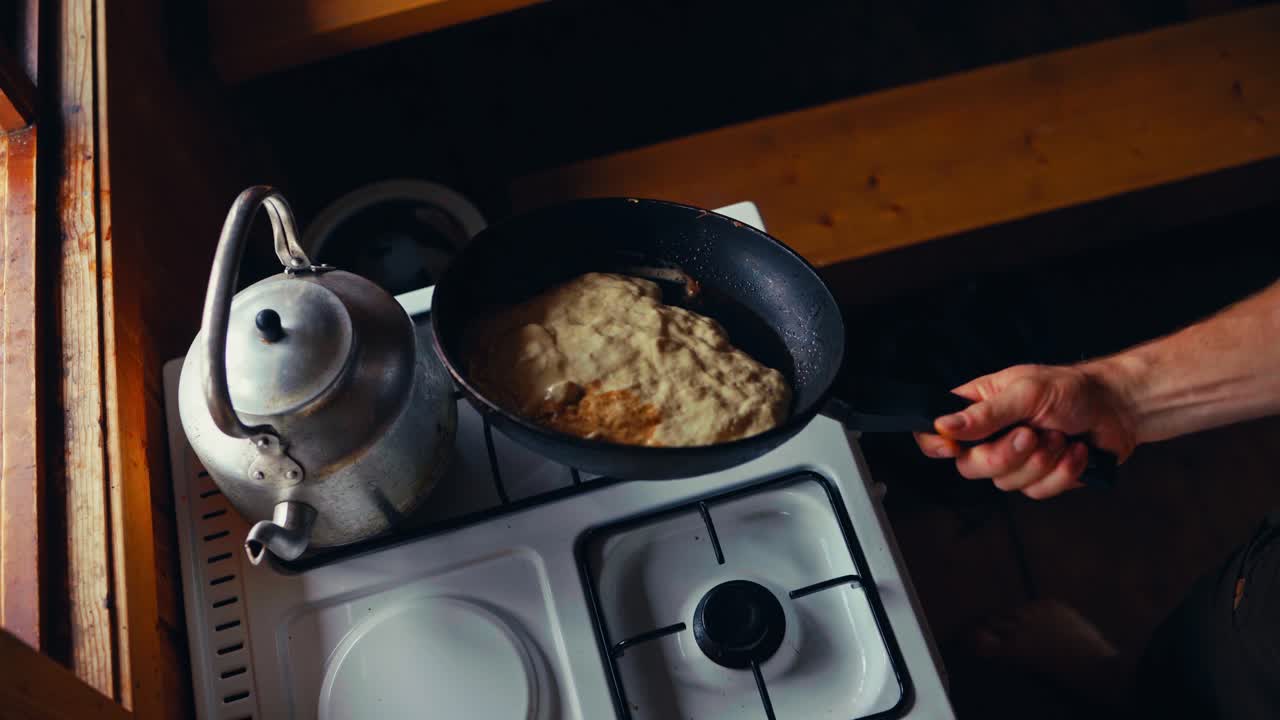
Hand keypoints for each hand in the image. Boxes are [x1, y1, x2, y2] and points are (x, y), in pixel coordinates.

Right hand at [914, 364, 1136, 498]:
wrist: (1118, 409)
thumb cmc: (1071, 389)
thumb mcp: (1025, 392)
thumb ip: (985, 413)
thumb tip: (944, 425)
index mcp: (976, 409)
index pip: (934, 433)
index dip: (936, 445)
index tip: (954, 447)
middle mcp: (989, 437)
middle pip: (969, 466)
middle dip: (1006, 454)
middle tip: (1032, 433)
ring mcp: (1013, 461)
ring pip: (1005, 483)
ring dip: (1042, 460)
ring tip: (1061, 436)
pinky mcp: (1039, 479)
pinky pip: (1037, 492)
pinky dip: (1062, 472)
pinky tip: (1075, 451)